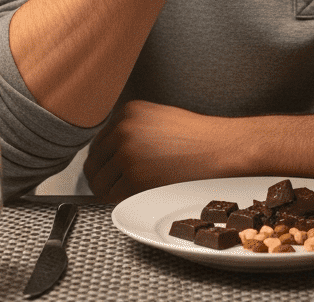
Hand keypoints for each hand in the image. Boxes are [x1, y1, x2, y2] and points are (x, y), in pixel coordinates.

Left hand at [83, 99, 234, 202]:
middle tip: (118, 188)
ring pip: (99, 184)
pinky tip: (139, 195)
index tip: (112, 172)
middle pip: (93, 164)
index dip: (104, 162)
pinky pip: (113, 197)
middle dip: (103, 179)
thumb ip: (130, 129)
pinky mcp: (134, 177)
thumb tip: (106, 152)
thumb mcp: (157, 119)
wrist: (220, 149)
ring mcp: (127, 153)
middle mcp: (123, 129)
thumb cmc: (195, 138)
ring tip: (133, 192)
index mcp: (128, 112)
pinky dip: (121, 201)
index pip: (97, 144)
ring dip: (111, 192)